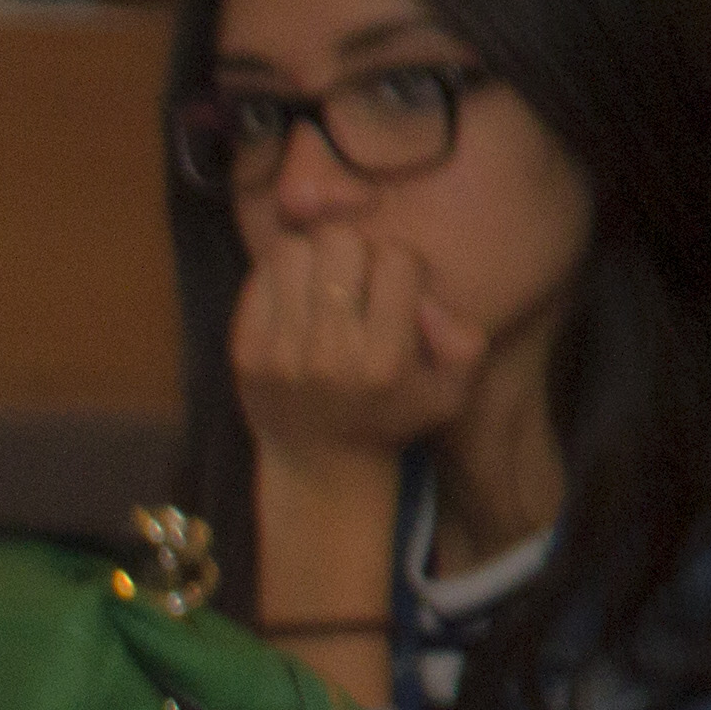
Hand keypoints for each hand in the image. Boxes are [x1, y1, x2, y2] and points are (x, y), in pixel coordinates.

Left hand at [232, 227, 484, 468]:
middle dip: (356, 252)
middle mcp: (330, 357)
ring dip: (314, 258)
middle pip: (341, 244)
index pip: (397, 261)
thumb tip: (426, 303)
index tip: (395, 290)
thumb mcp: (450, 394)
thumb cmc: (391, 416)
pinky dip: (280, 277)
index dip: (402, 265)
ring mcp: (280, 354)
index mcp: (384, 363)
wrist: (320, 465)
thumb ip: (465, 344)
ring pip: (294, 252)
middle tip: (357, 278)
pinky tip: (296, 298)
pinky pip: (259, 277)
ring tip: (326, 282)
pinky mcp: (245, 352)